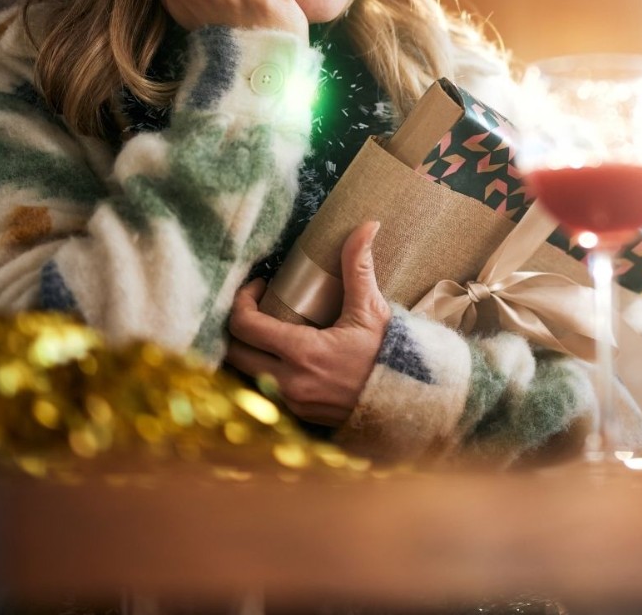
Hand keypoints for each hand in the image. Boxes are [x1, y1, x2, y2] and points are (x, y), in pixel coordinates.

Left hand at [225, 221, 390, 426]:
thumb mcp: (372, 310)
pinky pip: (262, 392)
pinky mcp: (298, 416)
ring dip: (248, 352)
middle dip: (237, 327)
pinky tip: (279, 356)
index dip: (241, 300)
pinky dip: (262, 372)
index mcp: (302, 352)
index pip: (244, 326)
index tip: (258, 286)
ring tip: (265, 330)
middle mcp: (289, 382)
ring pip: (243, 376)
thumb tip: (367, 225)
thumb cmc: (390, 355)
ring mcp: (291, 403)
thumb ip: (359, 267)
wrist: (408, 403)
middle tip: (256, 307)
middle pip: (233, 353)